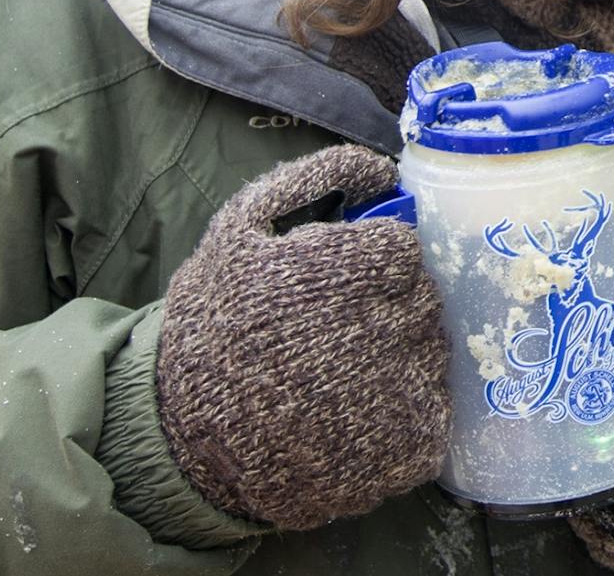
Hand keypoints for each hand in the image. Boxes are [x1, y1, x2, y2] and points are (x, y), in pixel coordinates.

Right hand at [155, 145, 448, 529]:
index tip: (338, 283)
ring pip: (432, 351)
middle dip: (384, 306)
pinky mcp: (409, 447)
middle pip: (422, 298)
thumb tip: (384, 167)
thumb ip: (313, 179)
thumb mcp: (239, 231)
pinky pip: (433, 409)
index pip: (404, 250)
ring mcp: (401, 393)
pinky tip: (353, 414)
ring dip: (397, 355)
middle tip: (333, 331)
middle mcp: (384, 328)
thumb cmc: (211, 323)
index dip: (370, 263)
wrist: (180, 437)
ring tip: (336, 374)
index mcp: (349, 271)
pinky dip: (403, 409)